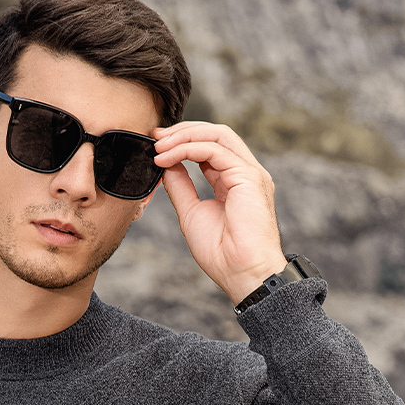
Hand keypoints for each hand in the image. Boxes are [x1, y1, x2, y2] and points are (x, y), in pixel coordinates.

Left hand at [153, 122, 287, 305]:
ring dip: (184, 136)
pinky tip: (167, 158)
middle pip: (215, 135)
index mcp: (234, 181)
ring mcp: (249, 172)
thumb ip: (181, 187)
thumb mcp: (191, 213)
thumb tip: (166, 165)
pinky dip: (188, 149)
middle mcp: (244, 172)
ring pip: (217, 136)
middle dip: (183, 132)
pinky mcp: (248, 176)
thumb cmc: (221, 253)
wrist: (240, 272)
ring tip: (159, 146)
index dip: (183, 142)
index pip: (209, 148)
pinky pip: (214, 150)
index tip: (157, 144)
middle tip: (155, 137)